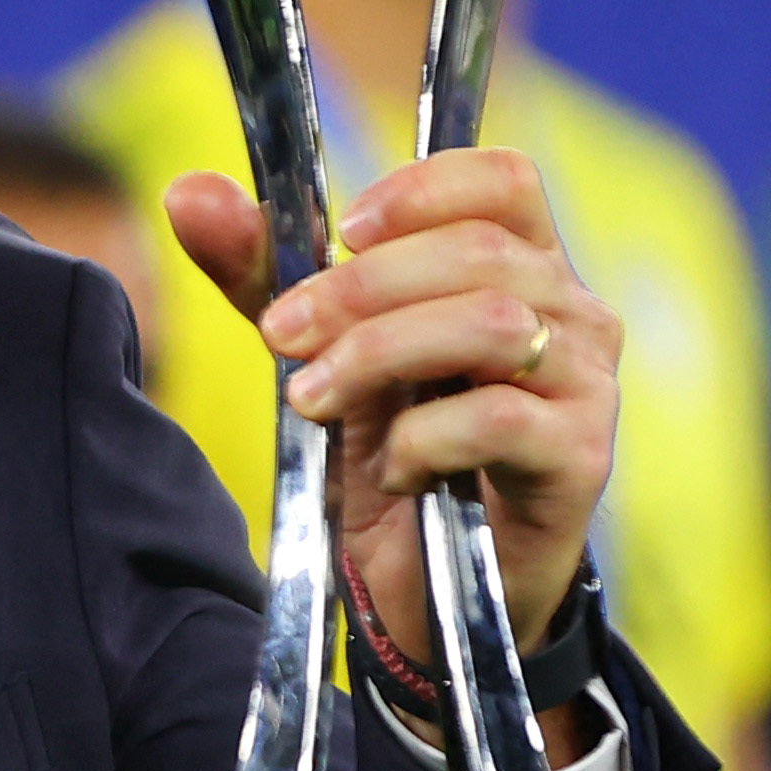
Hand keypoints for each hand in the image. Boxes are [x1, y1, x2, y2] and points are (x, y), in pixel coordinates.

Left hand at [165, 146, 617, 669]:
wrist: (429, 589)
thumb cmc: (393, 453)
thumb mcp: (322, 353)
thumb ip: (265, 275)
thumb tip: (186, 192)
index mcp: (519, 267)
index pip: (505, 180)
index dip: (423, 189)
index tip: (342, 232)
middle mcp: (570, 313)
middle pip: (478, 251)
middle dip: (360, 288)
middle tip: (280, 335)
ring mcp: (584, 384)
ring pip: (488, 324)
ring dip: (377, 353)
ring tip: (312, 400)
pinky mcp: (579, 458)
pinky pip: (498, 418)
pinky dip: (422, 439)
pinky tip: (391, 470)